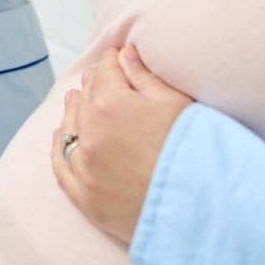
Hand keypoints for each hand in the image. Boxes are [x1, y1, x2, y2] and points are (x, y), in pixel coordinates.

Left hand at [51, 44, 192, 243]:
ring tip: (76, 100)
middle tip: (101, 77)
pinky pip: (61, 168)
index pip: (105, 71)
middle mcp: (90, 135)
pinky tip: (58, 137)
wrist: (206, 209)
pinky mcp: (86, 200)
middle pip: (85, 99)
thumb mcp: (176, 103)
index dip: (113, 61)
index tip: (117, 57)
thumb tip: (125, 54)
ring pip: (68, 130)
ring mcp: (85, 169)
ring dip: (72, 112)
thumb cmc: (197, 151)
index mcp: (110, 105)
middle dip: (94, 84)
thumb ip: (144, 76)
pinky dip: (58, 149)